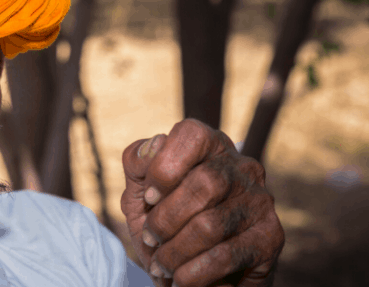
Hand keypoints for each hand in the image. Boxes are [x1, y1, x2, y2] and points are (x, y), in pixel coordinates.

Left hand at [121, 119, 283, 286]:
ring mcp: (260, 201)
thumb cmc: (163, 225)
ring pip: (211, 224)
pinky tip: (180, 279)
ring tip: (161, 266)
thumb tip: (154, 143)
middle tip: (150, 240)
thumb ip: (137, 165)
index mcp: (210, 146)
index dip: (165, 167)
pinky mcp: (270, 237)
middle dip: (166, 219)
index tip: (148, 199)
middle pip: (204, 183)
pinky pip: (226, 256)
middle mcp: (242, 167)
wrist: (189, 273)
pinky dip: (194, 273)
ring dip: (175, 251)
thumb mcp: (139, 194)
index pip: (193, 135)